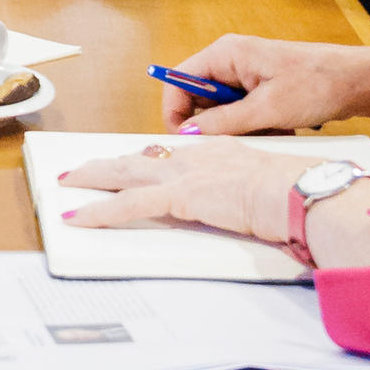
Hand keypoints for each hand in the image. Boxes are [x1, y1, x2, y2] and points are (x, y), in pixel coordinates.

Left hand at [54, 135, 302, 241]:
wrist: (301, 194)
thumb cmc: (297, 194)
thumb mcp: (269, 188)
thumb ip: (250, 193)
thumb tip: (249, 208)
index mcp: (220, 151)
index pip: (171, 154)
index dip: (144, 160)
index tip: (129, 163)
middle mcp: (197, 156)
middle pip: (140, 157)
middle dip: (108, 164)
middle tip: (82, 169)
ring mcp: (186, 173)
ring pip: (125, 172)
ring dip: (93, 178)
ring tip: (67, 183)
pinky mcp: (181, 195)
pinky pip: (130, 204)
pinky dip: (101, 211)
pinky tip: (80, 217)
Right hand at [160, 35, 369, 134]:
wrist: (359, 82)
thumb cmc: (317, 84)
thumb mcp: (266, 109)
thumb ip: (223, 122)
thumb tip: (187, 134)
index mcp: (225, 54)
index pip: (179, 81)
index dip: (175, 112)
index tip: (185, 142)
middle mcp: (230, 61)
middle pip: (198, 99)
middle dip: (215, 125)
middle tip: (237, 141)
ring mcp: (245, 75)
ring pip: (222, 111)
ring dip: (239, 128)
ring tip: (269, 131)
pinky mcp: (260, 89)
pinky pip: (242, 113)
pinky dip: (256, 127)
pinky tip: (280, 129)